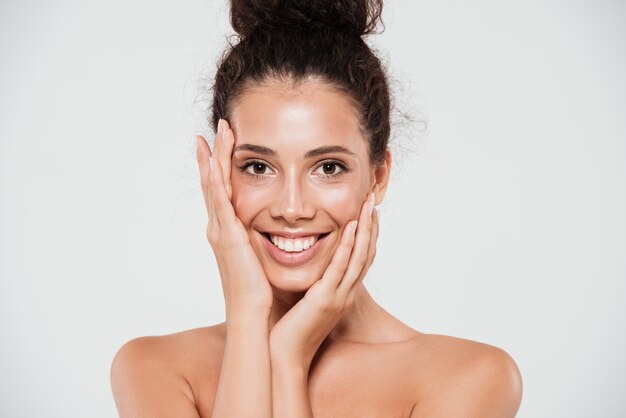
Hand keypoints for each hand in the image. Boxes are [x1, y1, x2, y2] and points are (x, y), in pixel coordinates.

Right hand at [196, 119, 273, 316]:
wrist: (250, 313)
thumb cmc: (256, 291)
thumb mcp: (256, 258)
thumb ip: (257, 242)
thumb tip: (269, 231)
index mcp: (227, 232)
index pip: (222, 191)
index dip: (220, 166)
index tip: (222, 143)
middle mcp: (219, 227)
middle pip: (213, 182)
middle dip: (214, 153)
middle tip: (217, 127)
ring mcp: (220, 230)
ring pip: (214, 185)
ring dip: (215, 157)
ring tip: (217, 132)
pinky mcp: (228, 236)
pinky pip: (220, 201)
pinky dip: (216, 179)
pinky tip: (214, 161)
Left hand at [268, 192, 379, 369]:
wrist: (285, 356)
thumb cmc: (291, 329)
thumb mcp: (308, 301)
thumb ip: (314, 282)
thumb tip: (308, 262)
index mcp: (343, 293)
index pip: (361, 259)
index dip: (368, 234)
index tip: (369, 212)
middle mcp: (346, 293)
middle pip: (367, 254)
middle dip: (371, 226)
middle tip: (373, 201)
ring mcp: (339, 296)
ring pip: (359, 257)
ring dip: (365, 230)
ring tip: (369, 206)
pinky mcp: (325, 299)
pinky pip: (340, 268)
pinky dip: (348, 246)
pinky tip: (351, 228)